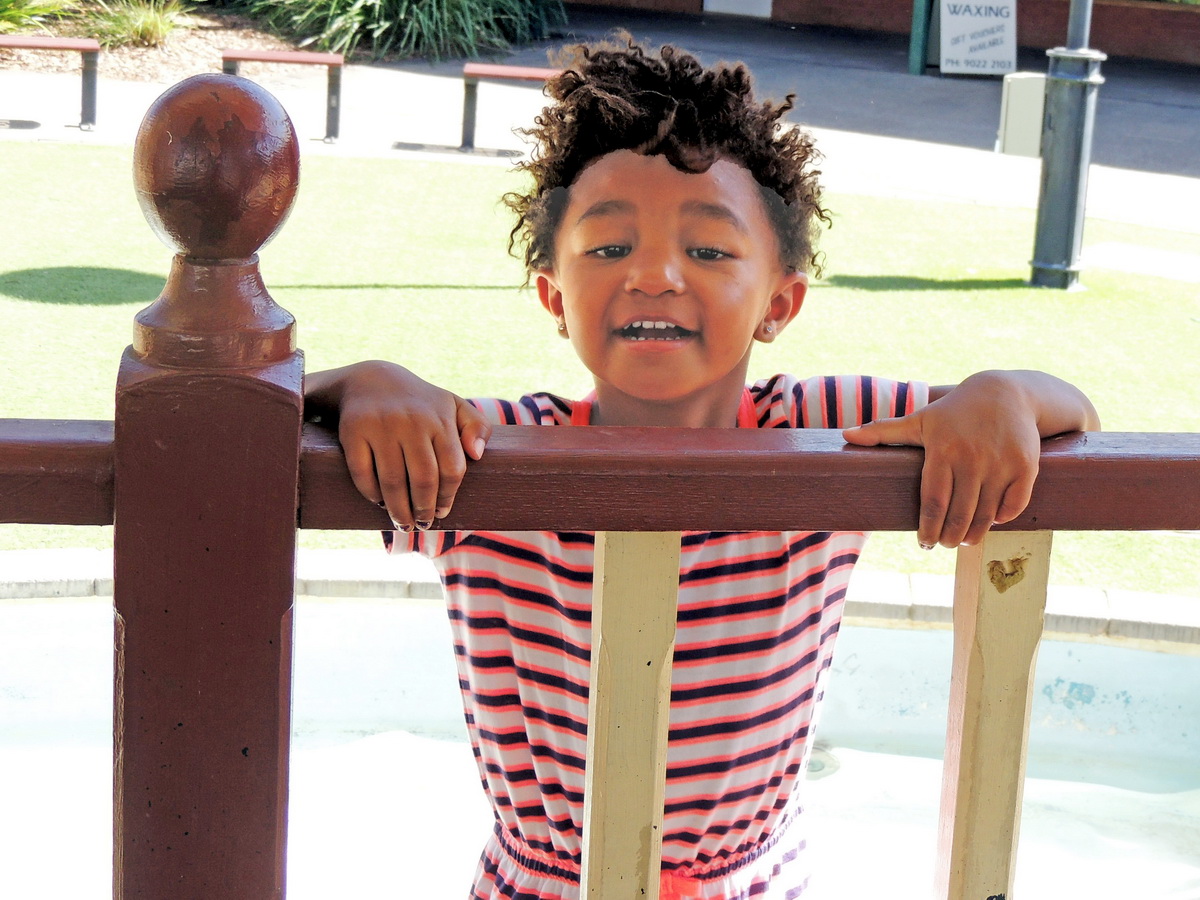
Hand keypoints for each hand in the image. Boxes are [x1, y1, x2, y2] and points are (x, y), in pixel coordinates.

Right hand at [306, 361, 490, 529]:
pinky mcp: (354, 429)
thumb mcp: (454, 406)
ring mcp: (381, 425)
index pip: (451, 469)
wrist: (371, 380)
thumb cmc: (420, 403)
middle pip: (423, 479)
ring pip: (393, 481)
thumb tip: (477, 455)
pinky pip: (362, 472)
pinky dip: (371, 494)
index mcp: (440, 418)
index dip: (447, 497)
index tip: (442, 513)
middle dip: (424, 509)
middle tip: (422, 525)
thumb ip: (477, 426)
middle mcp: (412, 421)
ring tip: (403, 523)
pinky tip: (380, 502)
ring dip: (398, 509)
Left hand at [842, 371, 1095, 548]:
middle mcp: (972, 457)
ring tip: (963, 541)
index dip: (927, 527)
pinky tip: (991, 522)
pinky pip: (1014, 503)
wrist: (1008, 393)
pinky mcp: (1026, 465)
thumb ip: (884, 431)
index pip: (933, 500)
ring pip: (986, 513)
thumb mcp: (920, 419)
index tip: (923, 543)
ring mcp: (1001, 462)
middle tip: (943, 544)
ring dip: (975, 533)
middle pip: (959, 512)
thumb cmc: (955, 411)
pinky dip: (1002, 518)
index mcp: (942, 449)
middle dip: (949, 536)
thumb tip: (845, 435)